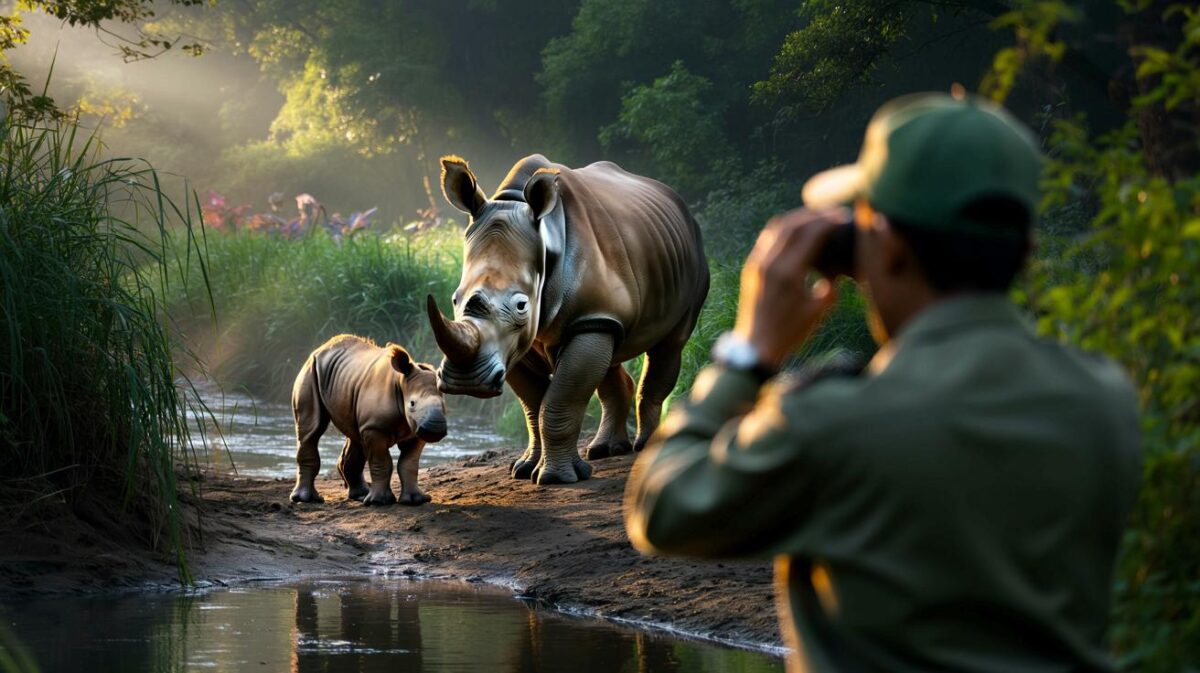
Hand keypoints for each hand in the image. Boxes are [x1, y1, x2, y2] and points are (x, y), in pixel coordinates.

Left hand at [734, 207, 847, 368]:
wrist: (756, 347)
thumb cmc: (790, 333)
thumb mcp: (818, 311)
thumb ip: (830, 288)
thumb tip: (836, 272)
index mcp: (788, 273)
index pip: (810, 235)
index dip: (828, 222)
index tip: (843, 217)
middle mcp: (769, 263)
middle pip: (792, 224)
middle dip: (815, 215)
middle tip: (832, 212)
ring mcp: (756, 264)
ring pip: (777, 227)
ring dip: (798, 218)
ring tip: (817, 218)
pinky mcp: (751, 267)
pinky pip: (768, 238)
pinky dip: (784, 229)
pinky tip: (798, 233)